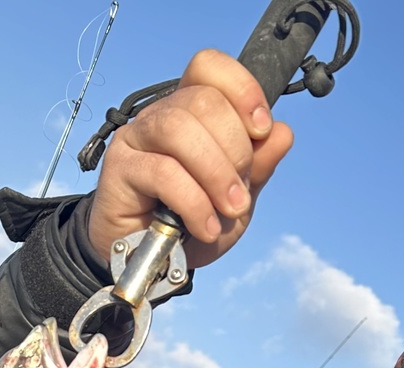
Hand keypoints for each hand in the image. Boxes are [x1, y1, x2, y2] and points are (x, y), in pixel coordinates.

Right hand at [88, 48, 294, 271]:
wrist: (154, 264)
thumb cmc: (191, 224)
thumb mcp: (236, 199)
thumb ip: (258, 166)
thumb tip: (283, 133)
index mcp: (191, 110)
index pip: (209, 67)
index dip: (242, 90)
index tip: (262, 131)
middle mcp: (162, 115)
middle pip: (203, 100)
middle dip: (235, 150)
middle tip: (240, 194)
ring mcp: (137, 138)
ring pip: (180, 129)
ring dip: (216, 174)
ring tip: (229, 210)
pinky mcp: (120, 168)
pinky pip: (163, 173)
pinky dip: (194, 203)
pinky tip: (205, 227)